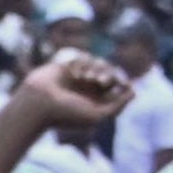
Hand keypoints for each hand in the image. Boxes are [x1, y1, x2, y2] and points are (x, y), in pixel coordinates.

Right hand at [9, 48, 131, 131]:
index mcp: (96, 102)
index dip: (123, 83)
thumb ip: (118, 106)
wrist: (38, 103)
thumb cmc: (66, 114)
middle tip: (98, 81)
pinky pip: (84, 57)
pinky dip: (81, 64)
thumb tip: (134, 91)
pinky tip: (73, 73)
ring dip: (95, 68)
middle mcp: (88, 89)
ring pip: (98, 63)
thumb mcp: (97, 116)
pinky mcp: (68, 65)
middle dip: (108, 74)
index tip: (124, 84)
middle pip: (110, 73)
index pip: (118, 88)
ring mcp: (78, 76)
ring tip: (84, 77)